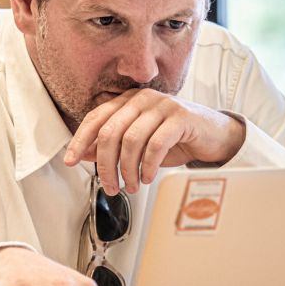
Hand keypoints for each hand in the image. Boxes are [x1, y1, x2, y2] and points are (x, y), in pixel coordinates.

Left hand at [64, 88, 245, 194]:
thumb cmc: (174, 139)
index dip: (80, 140)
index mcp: (127, 101)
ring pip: (130, 139)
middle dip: (105, 165)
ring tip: (132, 186)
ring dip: (128, 170)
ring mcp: (162, 105)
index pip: (95, 117)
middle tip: (110, 186)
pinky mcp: (180, 117)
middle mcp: (142, 98)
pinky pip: (155, 144)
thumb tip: (84, 153)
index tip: (70, 161)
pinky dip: (148, 166)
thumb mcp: (138, 144)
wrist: (214, 135)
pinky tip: (148, 178)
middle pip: (110, 131)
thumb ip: (111, 145)